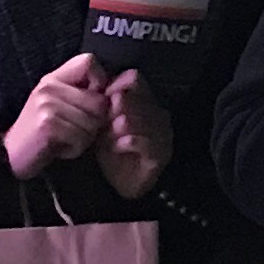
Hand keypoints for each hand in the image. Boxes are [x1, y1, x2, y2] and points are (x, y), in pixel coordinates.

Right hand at [4, 53, 112, 179]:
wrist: (10, 156)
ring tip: (65, 139)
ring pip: (93, 122)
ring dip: (85, 138)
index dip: (100, 82)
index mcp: (54, 78)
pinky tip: (59, 148)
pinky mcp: (47, 124)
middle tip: (75, 130)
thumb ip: (87, 92)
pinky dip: (75, 148)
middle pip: (99, 100)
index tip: (90, 102)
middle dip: (95, 122)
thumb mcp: (61, 105)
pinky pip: (81, 137)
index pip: (89, 62)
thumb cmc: (43, 133)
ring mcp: (47, 104)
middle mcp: (49, 86)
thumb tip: (127, 81)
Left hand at [95, 68, 172, 202]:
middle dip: (114, 110)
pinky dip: (125, 142)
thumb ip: (103, 104)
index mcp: (145, 101)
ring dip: (118, 128)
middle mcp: (158, 114)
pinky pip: (142, 141)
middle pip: (135, 98)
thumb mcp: (102, 122)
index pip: (134, 79)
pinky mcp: (161, 154)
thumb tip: (103, 89)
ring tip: (108, 137)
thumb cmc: (110, 149)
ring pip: (138, 119)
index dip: (115, 85)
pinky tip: (117, 147)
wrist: (119, 183)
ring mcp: (162, 134)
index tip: (101, 98)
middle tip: (104, 124)